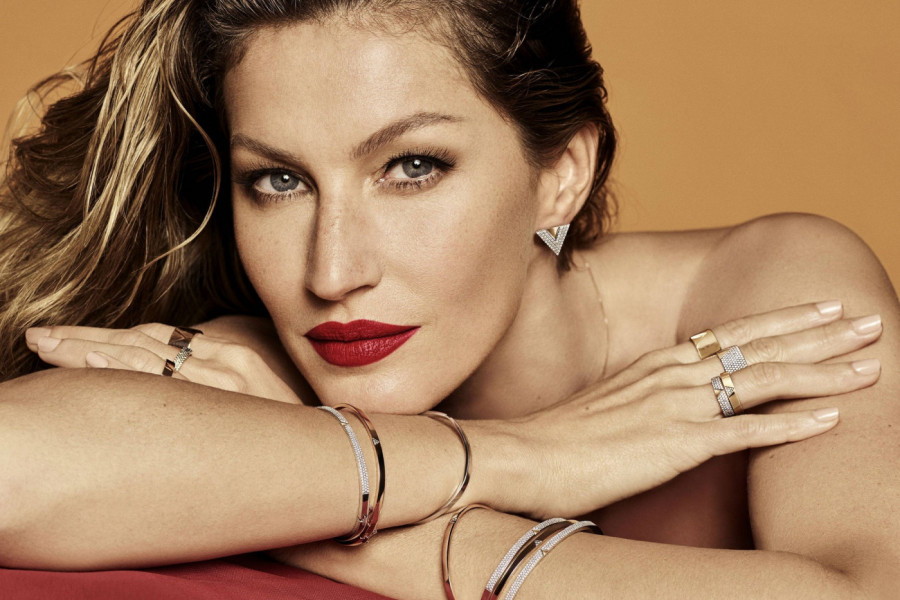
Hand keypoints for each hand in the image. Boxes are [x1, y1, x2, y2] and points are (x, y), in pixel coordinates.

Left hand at [24, 322, 302, 403]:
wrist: (339, 449)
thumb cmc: (299, 419)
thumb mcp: (264, 385)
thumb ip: (227, 375)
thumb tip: (194, 370)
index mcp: (228, 349)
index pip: (154, 337)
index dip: (107, 336)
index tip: (68, 338)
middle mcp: (224, 356)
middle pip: (139, 343)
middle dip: (83, 340)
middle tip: (39, 337)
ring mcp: (224, 376)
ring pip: (143, 358)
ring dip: (90, 351)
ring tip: (46, 346)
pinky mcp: (227, 399)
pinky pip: (165, 384)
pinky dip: (126, 370)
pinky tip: (94, 363)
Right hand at [495, 301, 881, 517]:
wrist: (523, 455)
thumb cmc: (562, 436)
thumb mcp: (612, 402)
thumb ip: (650, 395)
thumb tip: (677, 400)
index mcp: (659, 362)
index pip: (733, 332)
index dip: (784, 319)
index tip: (825, 307)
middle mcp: (673, 374)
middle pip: (760, 345)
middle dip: (821, 333)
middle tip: (870, 321)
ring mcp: (677, 407)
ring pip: (764, 380)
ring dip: (823, 372)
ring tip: (870, 366)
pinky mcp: (676, 445)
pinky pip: (747, 432)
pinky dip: (793, 425)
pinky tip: (831, 420)